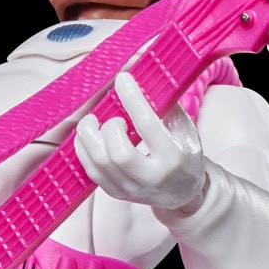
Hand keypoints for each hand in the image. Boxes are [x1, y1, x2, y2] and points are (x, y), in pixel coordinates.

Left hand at [75, 72, 205, 212]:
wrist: (182, 192)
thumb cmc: (183, 153)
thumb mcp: (185, 129)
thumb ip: (165, 105)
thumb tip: (142, 75)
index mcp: (173, 159)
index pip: (148, 126)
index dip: (132, 99)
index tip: (122, 79)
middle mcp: (151, 179)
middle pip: (119, 154)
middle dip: (108, 128)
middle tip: (111, 117)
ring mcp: (131, 189)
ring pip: (99, 164)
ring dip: (89, 137)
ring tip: (93, 123)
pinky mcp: (115, 193)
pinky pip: (91, 171)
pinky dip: (83, 150)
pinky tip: (88, 137)